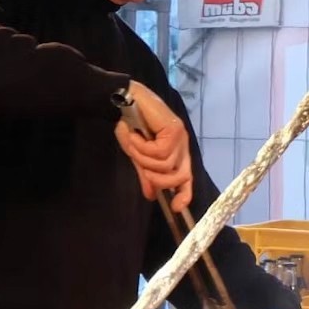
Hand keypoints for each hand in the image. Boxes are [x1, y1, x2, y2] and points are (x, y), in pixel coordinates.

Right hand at [113, 80, 192, 210]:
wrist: (123, 101)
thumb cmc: (130, 125)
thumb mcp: (137, 155)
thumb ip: (146, 173)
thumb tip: (151, 195)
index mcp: (176, 153)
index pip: (186, 178)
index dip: (184, 194)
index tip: (175, 207)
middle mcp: (182, 146)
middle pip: (179, 176)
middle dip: (158, 178)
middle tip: (143, 167)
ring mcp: (180, 138)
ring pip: (165, 165)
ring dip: (144, 158)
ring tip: (135, 143)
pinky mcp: (174, 130)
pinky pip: (159, 152)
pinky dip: (143, 147)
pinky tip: (136, 135)